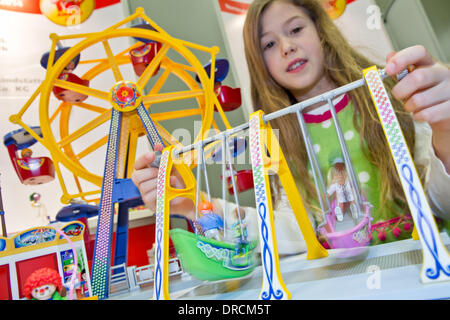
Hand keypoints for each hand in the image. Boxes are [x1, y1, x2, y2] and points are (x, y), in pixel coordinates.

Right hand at [131, 146, 194, 218]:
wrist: (188, 197)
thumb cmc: (179, 183)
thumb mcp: (174, 166)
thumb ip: (165, 156)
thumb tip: (157, 146)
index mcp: (147, 172)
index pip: (138, 164)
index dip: (143, 159)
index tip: (152, 155)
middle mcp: (143, 183)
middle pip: (136, 176)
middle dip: (150, 172)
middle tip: (161, 171)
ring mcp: (146, 195)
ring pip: (144, 187)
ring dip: (159, 182)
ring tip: (172, 180)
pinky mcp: (151, 205)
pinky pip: (150, 196)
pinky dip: (160, 191)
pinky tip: (169, 189)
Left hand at [385, 45, 449, 171]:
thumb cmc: (430, 98)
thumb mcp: (416, 84)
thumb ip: (403, 71)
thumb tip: (387, 56)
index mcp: (431, 64)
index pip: (419, 52)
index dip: (403, 58)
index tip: (389, 68)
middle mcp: (445, 73)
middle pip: (419, 76)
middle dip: (402, 89)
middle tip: (398, 98)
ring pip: (422, 98)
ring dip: (412, 107)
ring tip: (414, 109)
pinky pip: (431, 114)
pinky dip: (421, 117)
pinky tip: (422, 117)